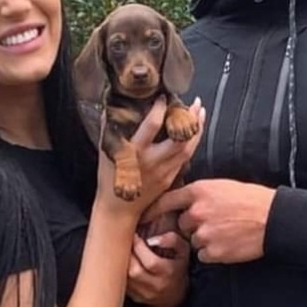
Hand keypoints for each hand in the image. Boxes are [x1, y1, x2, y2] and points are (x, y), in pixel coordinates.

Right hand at [95, 99, 204, 217]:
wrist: (118, 209)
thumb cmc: (109, 179)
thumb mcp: (106, 151)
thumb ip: (109, 128)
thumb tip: (110, 107)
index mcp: (135, 152)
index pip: (151, 126)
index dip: (160, 109)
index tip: (163, 97)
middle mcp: (153, 161)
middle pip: (179, 138)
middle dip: (189, 119)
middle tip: (195, 102)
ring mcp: (165, 171)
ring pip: (188, 148)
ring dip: (197, 129)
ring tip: (200, 112)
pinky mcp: (170, 178)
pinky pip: (186, 158)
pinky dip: (192, 143)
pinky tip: (195, 132)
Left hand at [126, 230, 191, 306]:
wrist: (174, 293)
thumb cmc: (177, 266)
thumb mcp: (183, 250)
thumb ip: (172, 240)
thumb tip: (152, 240)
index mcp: (169, 273)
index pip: (151, 262)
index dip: (139, 246)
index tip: (134, 235)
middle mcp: (156, 286)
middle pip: (134, 271)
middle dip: (127, 253)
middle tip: (125, 242)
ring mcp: (143, 294)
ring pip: (125, 277)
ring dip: (121, 262)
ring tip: (122, 251)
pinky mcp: (134, 297)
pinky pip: (122, 282)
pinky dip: (120, 270)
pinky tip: (123, 262)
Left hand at [153, 178, 274, 264]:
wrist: (273, 219)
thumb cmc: (252, 200)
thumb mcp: (223, 187)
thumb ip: (201, 194)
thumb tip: (185, 201)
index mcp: (199, 192)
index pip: (166, 201)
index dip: (154, 210)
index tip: (144, 216)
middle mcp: (197, 212)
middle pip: (181, 224)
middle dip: (193, 225)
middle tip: (215, 222)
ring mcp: (204, 233)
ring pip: (193, 240)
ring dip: (204, 239)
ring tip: (227, 232)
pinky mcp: (213, 252)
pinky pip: (203, 255)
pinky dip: (213, 252)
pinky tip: (229, 243)